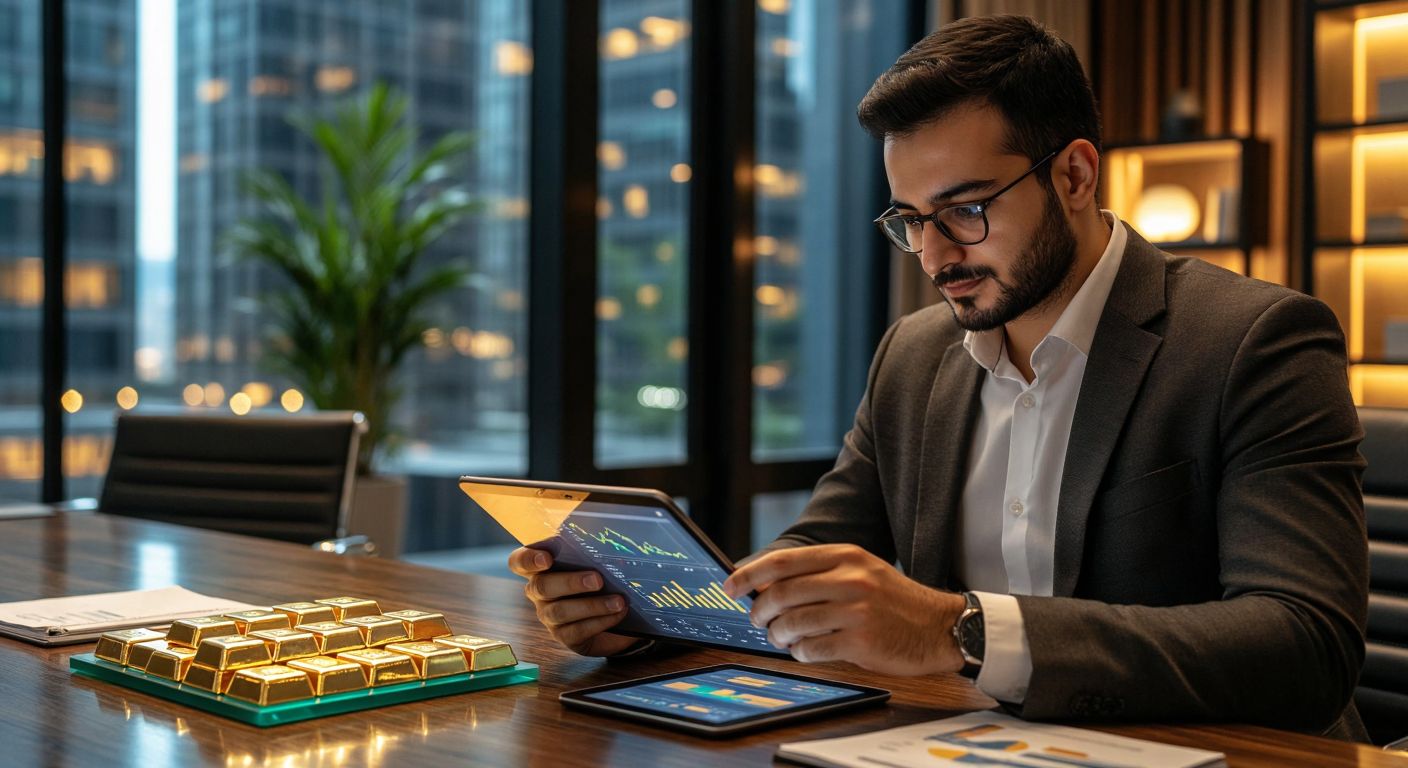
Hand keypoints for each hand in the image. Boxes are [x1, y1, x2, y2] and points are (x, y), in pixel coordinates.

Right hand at [508, 547, 638, 656]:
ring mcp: (548, 617)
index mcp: (539, 569)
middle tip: (598, 579)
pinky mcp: (564, 637)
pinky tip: (618, 613)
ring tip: (618, 601)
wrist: (612, 614)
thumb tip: (602, 540)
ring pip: (560, 611)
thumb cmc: (597, 578)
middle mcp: (538, 593)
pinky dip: (600, 621)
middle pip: (542, 587)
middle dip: (570, 582)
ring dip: (592, 605)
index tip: (547, 558)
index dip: (528, 560)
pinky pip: (577, 631)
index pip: (519, 562)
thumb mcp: (592, 562)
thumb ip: (587, 551)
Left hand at [723, 544, 966, 674]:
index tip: (731, 585)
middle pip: (781, 594)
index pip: (784, 561)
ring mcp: (856, 610)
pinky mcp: (861, 641)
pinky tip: (804, 651)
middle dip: (759, 612)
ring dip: (778, 636)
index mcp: (845, 555)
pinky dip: (800, 653)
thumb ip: (819, 573)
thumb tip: (765, 584)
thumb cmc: (893, 600)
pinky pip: (811, 649)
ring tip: (781, 638)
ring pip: (792, 624)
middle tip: (757, 621)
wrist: (939, 626)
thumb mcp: (861, 570)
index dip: (750, 574)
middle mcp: (850, 578)